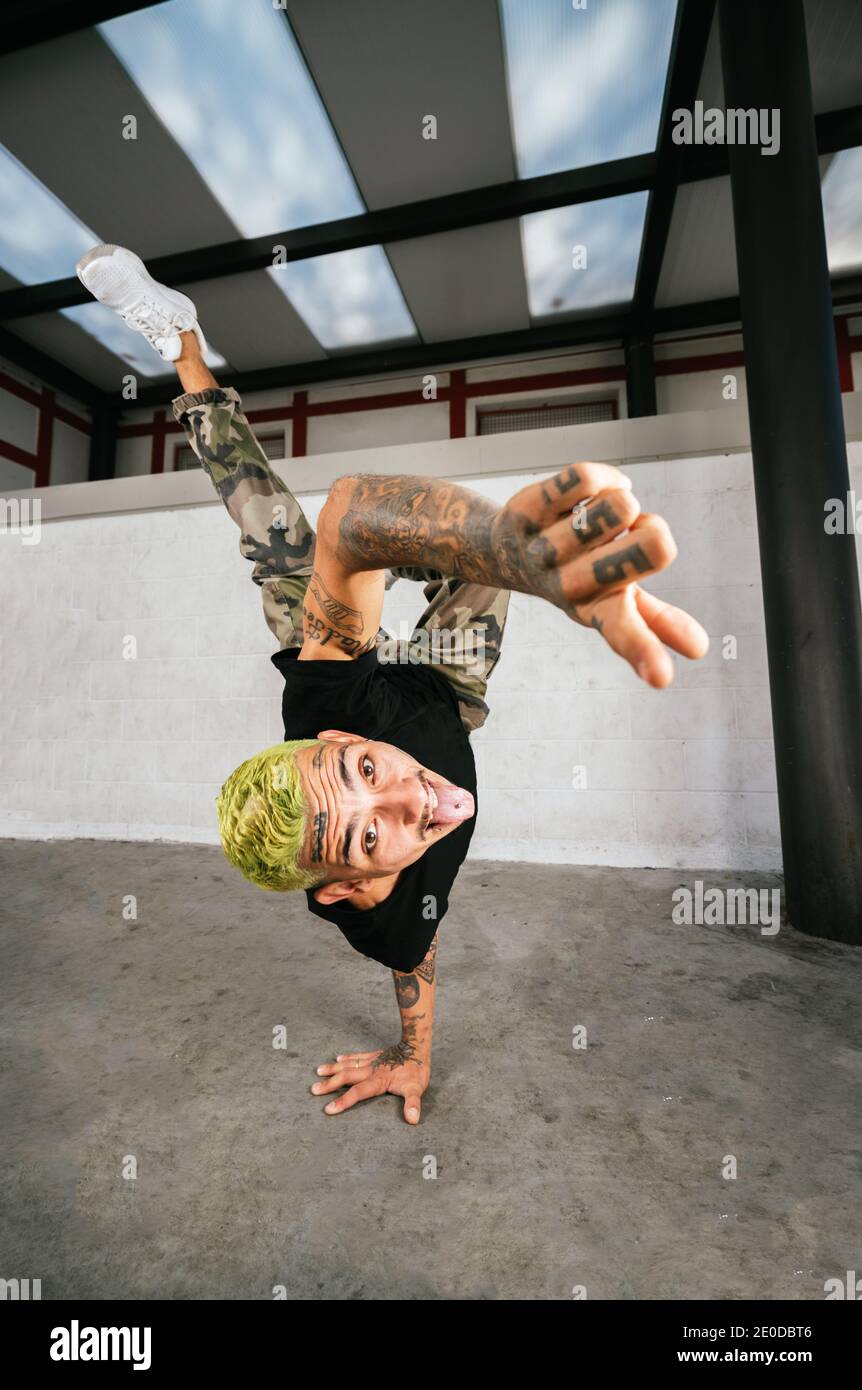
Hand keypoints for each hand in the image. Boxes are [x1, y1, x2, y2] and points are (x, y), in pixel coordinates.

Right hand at [310, 1042, 430, 1123]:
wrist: (417, 1047)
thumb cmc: (416, 1071)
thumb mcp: (416, 1089)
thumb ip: (413, 1104)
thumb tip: (413, 1119)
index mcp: (378, 1081)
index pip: (358, 1093)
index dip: (343, 1101)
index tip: (328, 1108)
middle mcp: (371, 1070)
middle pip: (347, 1077)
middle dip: (330, 1084)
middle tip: (314, 1090)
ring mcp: (371, 1061)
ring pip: (348, 1065)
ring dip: (333, 1069)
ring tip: (318, 1072)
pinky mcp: (374, 1055)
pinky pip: (357, 1056)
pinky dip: (347, 1058)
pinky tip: (337, 1059)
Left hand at [492, 462, 707, 686]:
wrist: (503, 550)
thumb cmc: (574, 574)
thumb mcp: (612, 600)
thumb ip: (655, 622)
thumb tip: (700, 649)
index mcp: (597, 610)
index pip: (624, 632)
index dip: (645, 652)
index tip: (663, 678)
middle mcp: (568, 585)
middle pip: (649, 547)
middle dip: (654, 530)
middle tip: (630, 534)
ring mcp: (544, 547)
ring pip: (621, 507)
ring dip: (620, 503)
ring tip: (598, 517)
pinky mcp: (527, 511)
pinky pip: (587, 479)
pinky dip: (602, 478)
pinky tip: (588, 491)